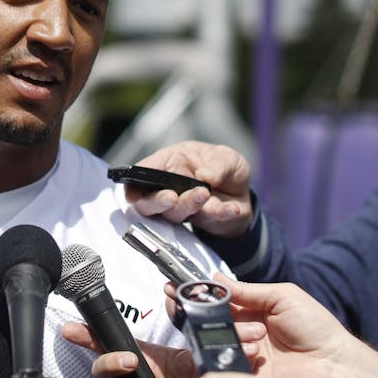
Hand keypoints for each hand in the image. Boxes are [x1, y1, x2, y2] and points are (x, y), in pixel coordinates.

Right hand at [60, 321, 197, 377]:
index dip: (85, 336)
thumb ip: (181, 316)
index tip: (70, 329)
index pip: (106, 345)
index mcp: (140, 359)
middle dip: (110, 363)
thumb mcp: (192, 343)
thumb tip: (171, 291)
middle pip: (101, 373)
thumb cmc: (201, 375)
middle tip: (131, 361)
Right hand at [125, 141, 253, 237]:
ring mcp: (184, 208)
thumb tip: (204, 176)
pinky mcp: (203, 221)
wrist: (243, 193)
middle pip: (148, 202)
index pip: (143, 173)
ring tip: (205, 193)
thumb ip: (218, 165)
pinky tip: (232, 208)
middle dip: (156, 201)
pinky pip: (209, 219)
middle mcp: (170, 188)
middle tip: (171, 197)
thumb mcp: (225, 157)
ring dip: (188, 204)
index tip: (134, 192)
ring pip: (174, 213)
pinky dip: (222, 213)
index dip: (134, 183)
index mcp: (169, 163)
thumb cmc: (223, 168)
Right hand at [218, 279, 377, 377]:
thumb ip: (248, 290)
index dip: (211, 299)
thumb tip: (216, 278)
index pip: (223, 303)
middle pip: (215, 323)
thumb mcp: (283, 296)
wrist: (332, 363)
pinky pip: (226, 366)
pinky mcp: (247, 377)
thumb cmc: (314, 326)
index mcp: (253, 312)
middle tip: (248, 323)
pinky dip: (236, 355)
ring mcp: (245, 355)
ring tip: (259, 336)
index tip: (200, 295)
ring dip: (236, 335)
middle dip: (222, 318)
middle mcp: (246, 333)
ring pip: (218, 343)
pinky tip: (255, 353)